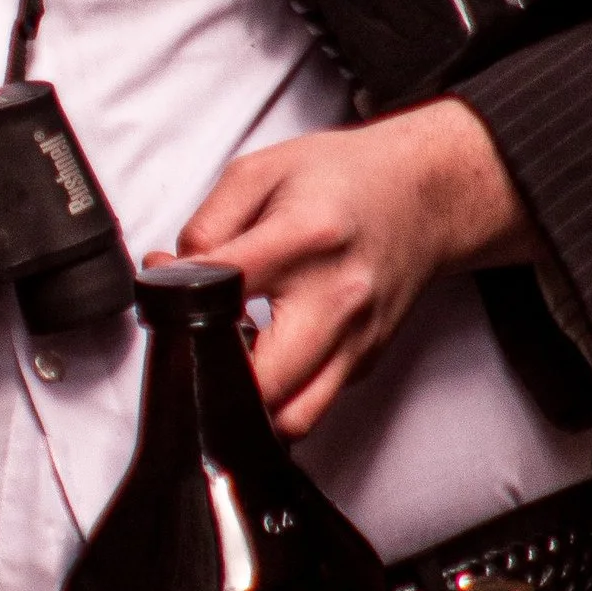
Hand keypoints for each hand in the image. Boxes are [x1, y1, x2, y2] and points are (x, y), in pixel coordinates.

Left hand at [171, 99, 533, 436]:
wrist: (424, 196)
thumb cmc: (345, 180)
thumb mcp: (261, 172)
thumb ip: (207, 224)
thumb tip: (171, 274)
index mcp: (305, 240)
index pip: (220, 289)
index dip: (175, 291)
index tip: (167, 282)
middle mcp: (337, 299)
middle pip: (261, 382)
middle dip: (213, 369)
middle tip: (201, 336)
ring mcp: (357, 339)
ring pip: (292, 418)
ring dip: (249, 401)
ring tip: (234, 358)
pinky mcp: (366, 360)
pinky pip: (314, 403)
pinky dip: (281, 394)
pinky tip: (268, 354)